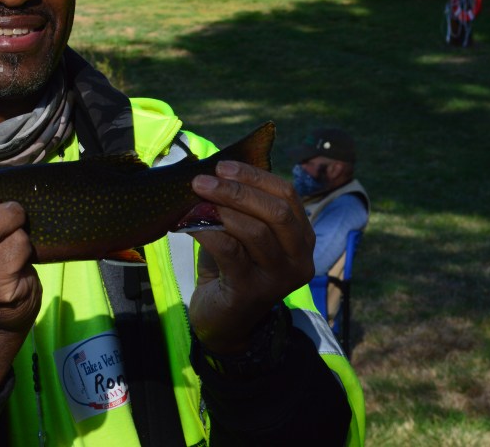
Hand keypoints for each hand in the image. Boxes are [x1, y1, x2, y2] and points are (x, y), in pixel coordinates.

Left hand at [187, 160, 314, 353]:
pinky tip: (188, 224)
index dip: (255, 176)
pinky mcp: (252, 291)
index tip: (223, 166)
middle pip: (276, 212)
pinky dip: (208, 231)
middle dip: (237, 190)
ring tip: (194, 200)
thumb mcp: (241, 233)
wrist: (223, 322)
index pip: (287, 195)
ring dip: (220, 209)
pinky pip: (230, 251)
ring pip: (255, 231)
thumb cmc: (231, 269)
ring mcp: (278, 278)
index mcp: (301, 237)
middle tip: (202, 181)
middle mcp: (299, 258)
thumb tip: (215, 169)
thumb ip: (240, 206)